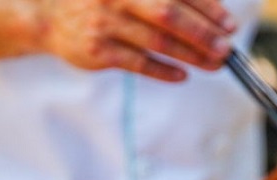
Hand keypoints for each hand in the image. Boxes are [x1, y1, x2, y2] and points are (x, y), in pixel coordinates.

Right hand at [40, 0, 236, 80]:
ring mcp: (105, 24)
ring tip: (213, 63)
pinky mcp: (98, 52)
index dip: (206, 7)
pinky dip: (163, 70)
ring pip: (157, 42)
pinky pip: (138, 63)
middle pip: (169, 15)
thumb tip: (207, 7)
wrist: (48, 15)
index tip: (228, 23)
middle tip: (225, 48)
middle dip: (202, 34)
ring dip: (190, 55)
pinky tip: (183, 74)